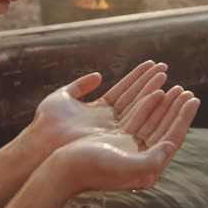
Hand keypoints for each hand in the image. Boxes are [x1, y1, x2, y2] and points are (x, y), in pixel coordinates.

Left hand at [30, 60, 168, 151]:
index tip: (153, 64)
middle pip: (134, 98)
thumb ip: (81, 85)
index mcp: (99, 111)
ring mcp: (113, 129)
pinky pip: (135, 120)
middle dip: (150, 82)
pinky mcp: (115, 138)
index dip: (138, 77)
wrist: (41, 142)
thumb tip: (99, 75)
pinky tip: (160, 92)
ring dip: (153, 91)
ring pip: (138, 107)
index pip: (124, 91)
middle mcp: (109, 121)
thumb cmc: (47, 122)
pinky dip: (148, 106)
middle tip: (165, 68)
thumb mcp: (63, 96)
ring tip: (167, 76)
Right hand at [49, 87, 199, 192]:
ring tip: (174, 84)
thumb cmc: (90, 169)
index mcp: (143, 163)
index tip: (193, 99)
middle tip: (187, 90)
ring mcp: (125, 143)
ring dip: (162, 101)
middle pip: (162, 126)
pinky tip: (155, 90)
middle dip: (175, 107)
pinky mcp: (113, 135)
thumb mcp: (123, 167)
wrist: (60, 168)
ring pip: (149, 117)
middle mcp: (137, 154)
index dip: (183, 117)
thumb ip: (150, 160)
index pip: (170, 136)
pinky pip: (134, 113)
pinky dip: (145, 101)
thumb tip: (171, 145)